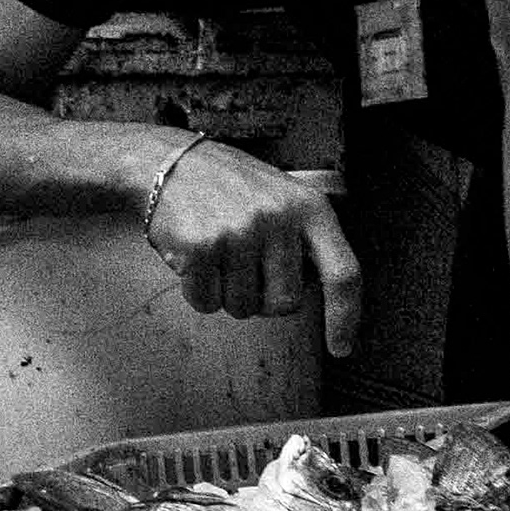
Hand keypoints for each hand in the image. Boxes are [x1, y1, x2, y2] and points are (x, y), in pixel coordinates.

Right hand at [144, 137, 360, 348]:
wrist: (165, 163)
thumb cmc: (227, 185)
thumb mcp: (283, 196)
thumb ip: (305, 239)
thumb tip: (321, 294)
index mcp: (309, 207)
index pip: (343, 272)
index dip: (344, 317)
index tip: (340, 348)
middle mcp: (278, 219)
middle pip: (285, 304)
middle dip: (263, 299)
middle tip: (244, 268)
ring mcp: (239, 234)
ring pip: (243, 308)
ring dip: (227, 295)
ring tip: (217, 256)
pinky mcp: (201, 248)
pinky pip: (207, 303)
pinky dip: (198, 293)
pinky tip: (193, 261)